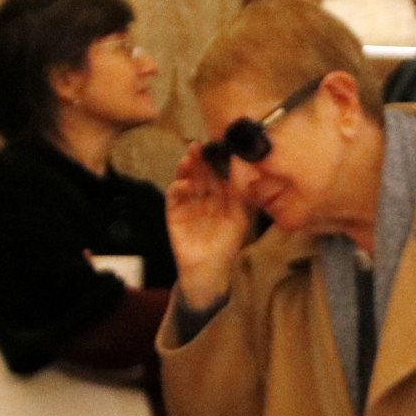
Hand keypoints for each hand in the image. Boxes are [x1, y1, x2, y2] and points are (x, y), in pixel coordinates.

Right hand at [165, 141, 248, 311]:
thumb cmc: (227, 244)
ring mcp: (187, 203)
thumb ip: (239, 195)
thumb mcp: (239, 218)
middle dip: (200, 159)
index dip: (217, 159)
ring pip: (186, 180)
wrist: (210, 270)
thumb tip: (241, 170)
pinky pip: (174, 198)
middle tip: (200, 145)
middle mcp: (202, 194)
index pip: (217, 172)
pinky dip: (177, 189)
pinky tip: (183, 184)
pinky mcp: (174, 214)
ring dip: (186, 169)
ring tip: (189, 158)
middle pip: (200, 172)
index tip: (219, 145)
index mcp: (219, 194)